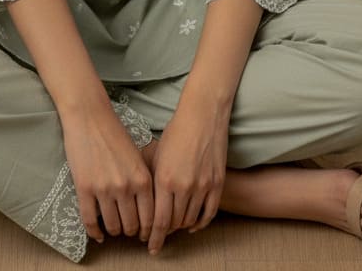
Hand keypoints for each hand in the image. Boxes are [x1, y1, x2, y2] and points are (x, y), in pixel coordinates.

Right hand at [61, 102, 153, 244]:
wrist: (89, 117)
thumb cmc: (115, 134)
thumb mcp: (137, 157)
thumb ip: (143, 181)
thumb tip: (148, 209)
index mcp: (142, 178)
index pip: (150, 218)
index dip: (148, 232)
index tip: (145, 235)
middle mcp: (126, 187)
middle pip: (131, 226)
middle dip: (130, 232)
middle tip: (128, 232)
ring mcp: (104, 189)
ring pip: (112, 226)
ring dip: (113, 231)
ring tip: (113, 229)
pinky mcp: (84, 188)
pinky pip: (90, 221)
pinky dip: (94, 232)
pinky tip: (97, 234)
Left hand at [146, 99, 228, 254]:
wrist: (203, 116)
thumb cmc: (176, 132)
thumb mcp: (156, 155)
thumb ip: (152, 182)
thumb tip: (144, 206)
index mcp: (165, 179)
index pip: (158, 221)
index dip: (153, 237)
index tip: (150, 246)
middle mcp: (184, 186)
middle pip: (174, 223)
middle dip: (164, 232)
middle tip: (158, 234)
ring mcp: (203, 186)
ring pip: (190, 220)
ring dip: (180, 227)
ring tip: (173, 227)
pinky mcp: (217, 184)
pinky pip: (208, 214)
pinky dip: (199, 223)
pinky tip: (192, 226)